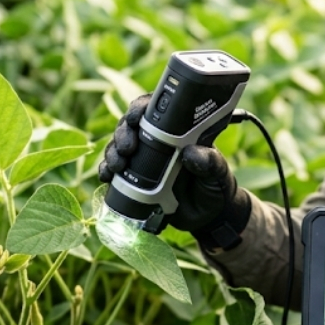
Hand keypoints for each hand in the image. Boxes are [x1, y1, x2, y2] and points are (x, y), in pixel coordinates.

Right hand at [98, 95, 251, 249]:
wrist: (207, 217)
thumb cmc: (215, 188)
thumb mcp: (218, 174)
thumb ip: (210, 163)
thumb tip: (191, 153)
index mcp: (178, 132)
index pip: (156, 110)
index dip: (141, 108)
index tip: (137, 117)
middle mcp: (158, 141)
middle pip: (131, 126)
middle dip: (123, 133)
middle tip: (127, 148)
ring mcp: (144, 159)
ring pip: (119, 145)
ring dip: (112, 152)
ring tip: (117, 166)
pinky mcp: (134, 178)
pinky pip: (114, 169)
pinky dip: (106, 170)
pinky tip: (106, 176)